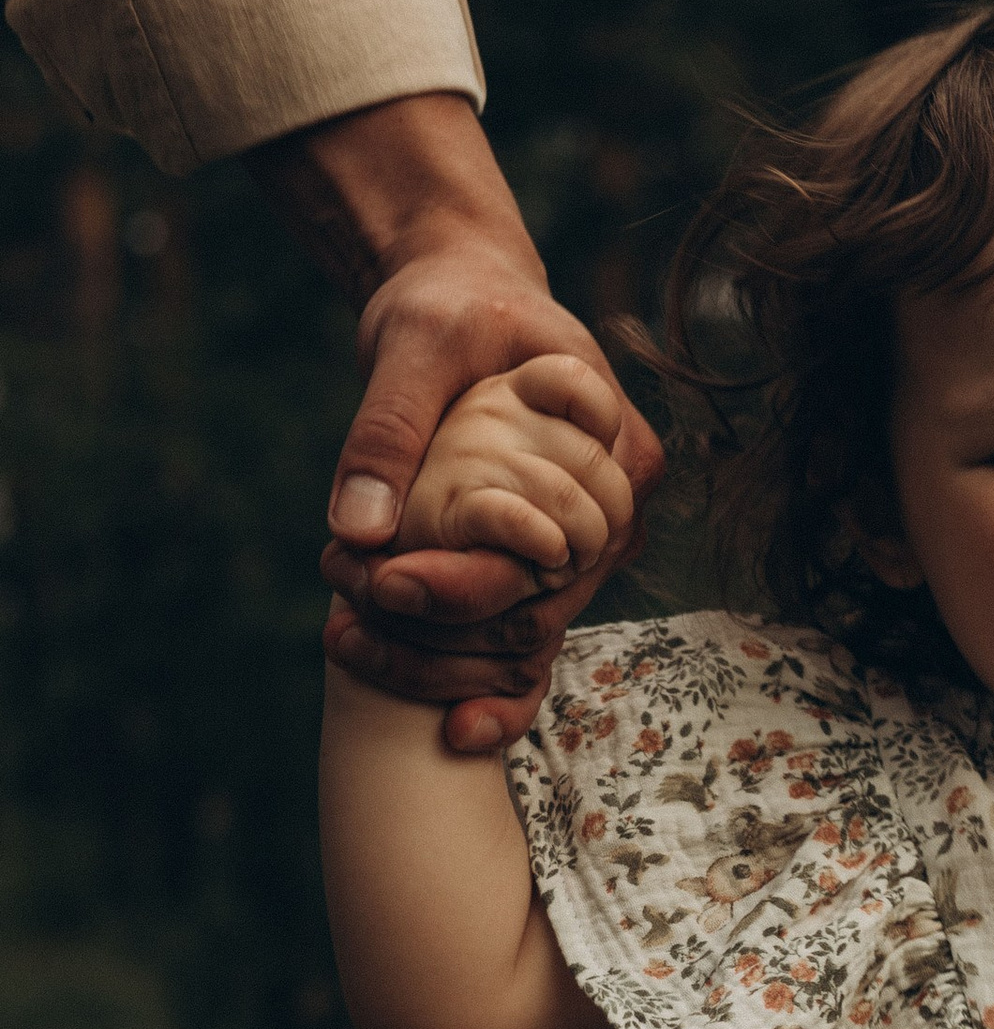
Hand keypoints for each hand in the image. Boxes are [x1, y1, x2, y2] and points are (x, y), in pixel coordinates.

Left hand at [248, 94, 664, 750]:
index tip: (382, 584)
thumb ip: (388, 430)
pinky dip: (477, 683)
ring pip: (526, 640)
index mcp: (615, 451)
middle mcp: (616, 515)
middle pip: (539, 610)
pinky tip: (446, 729)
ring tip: (344, 642)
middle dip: (439, 633)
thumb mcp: (413, 344)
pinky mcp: (545, 570)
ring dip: (438, 662)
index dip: (469, 581)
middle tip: (342, 626)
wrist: (464, 299)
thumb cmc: (452, 306)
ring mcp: (586, 552)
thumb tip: (358, 530)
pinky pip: (524, 642)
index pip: (552, 549)